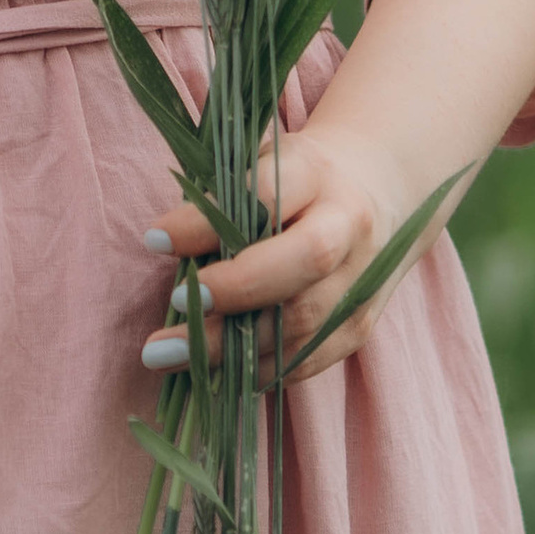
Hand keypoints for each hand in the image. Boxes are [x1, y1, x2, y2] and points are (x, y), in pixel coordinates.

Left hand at [140, 122, 447, 388]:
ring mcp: (361, 281)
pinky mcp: (359, 326)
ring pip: (303, 324)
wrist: (380, 191)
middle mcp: (350, 227)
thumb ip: (222, 197)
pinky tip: (213, 371)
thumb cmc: (298, 178)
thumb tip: (163, 243)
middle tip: (171, 307)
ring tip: (168, 354)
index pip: (264, 197)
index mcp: (317, 174)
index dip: (209, 223)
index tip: (154, 240)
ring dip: (231, 348)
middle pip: (301, 265)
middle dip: (232, 293)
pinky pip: (308, 358)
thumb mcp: (262, 163)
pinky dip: (257, 369)